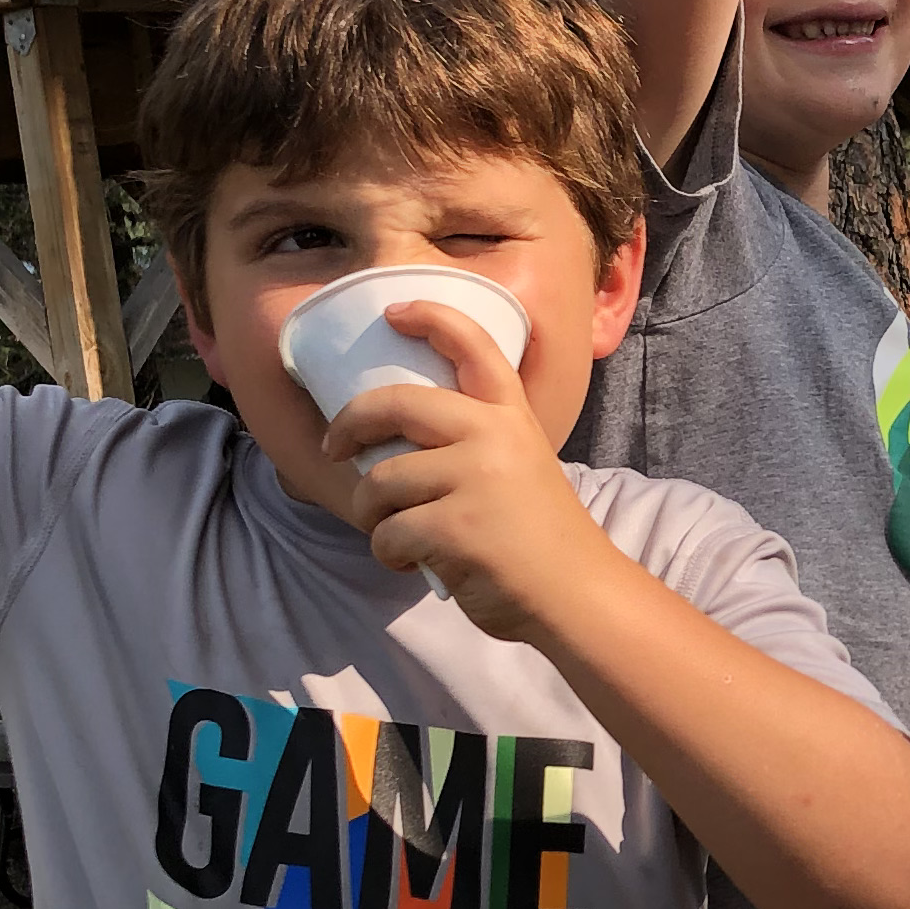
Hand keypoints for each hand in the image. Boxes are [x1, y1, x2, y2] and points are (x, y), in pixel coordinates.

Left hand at [322, 307, 607, 643]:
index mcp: (510, 417)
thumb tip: (394, 444)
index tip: (393, 314)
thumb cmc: (540, 537)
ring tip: (396, 534)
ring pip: (380, 482)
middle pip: (395, 405)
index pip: (474, 346)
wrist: (576, 594)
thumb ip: (475, 442)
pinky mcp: (454, 528)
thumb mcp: (522, 465)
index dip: (430, 319)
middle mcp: (492, 436)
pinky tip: (414, 563)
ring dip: (372, 514)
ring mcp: (473, 480)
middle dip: (350, 424)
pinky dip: (389, 554)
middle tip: (333, 446)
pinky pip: (388, 534)